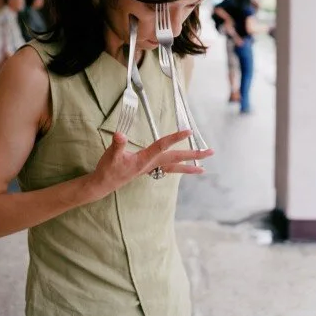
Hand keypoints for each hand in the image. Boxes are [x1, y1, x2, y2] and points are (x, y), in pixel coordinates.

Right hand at [91, 129, 212, 193]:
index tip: (188, 131)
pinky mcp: (149, 169)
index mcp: (144, 159)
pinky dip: (178, 168)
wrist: (104, 184)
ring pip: (175, 166)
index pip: (163, 145)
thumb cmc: (108, 169)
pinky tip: (183, 168)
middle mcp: (151, 164)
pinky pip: (168, 169)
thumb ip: (117, 145)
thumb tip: (120, 134)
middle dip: (194, 155)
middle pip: (177, 158)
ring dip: (190, 166)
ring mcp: (151, 168)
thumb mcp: (110, 155)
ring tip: (204, 168)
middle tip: (211, 152)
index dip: (175, 137)